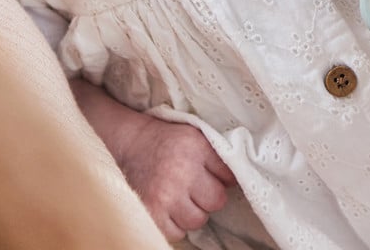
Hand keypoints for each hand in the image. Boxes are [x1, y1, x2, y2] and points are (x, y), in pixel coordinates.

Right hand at [70, 79, 235, 241]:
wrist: (131, 144)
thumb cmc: (168, 141)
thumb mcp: (196, 137)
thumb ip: (217, 156)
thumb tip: (238, 180)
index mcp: (196, 148)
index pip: (229, 177)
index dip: (222, 180)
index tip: (213, 177)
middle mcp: (182, 171)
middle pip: (216, 202)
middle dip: (209, 198)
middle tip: (196, 189)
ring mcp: (165, 195)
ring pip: (197, 220)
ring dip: (192, 213)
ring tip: (180, 198)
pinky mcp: (150, 213)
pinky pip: (176, 232)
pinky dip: (174, 224)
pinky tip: (168, 208)